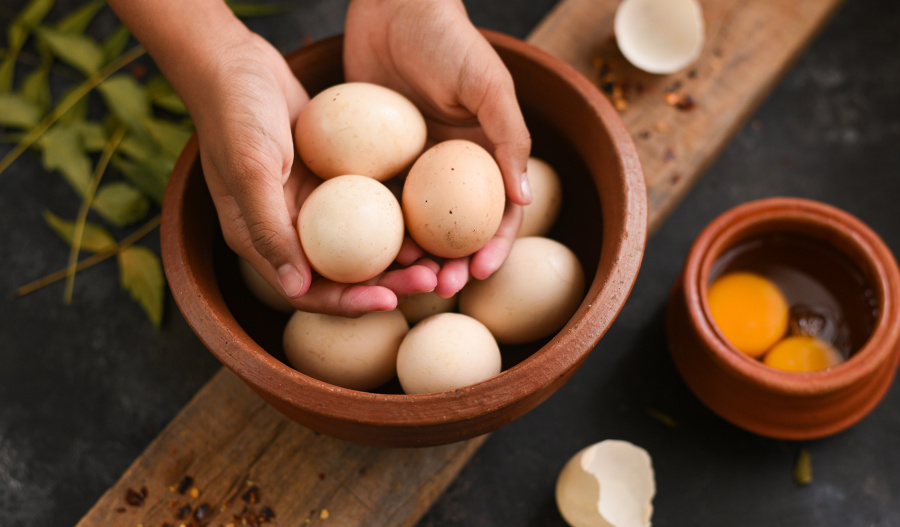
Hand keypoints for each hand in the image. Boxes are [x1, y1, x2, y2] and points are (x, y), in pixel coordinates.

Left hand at [344, 0, 532, 297]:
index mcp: (484, 154)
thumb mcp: (487, 84)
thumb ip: (510, 138)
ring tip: (401, 277)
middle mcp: (449, 167)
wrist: (392, 4)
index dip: (494, 247)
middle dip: (451, 263)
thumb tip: (527, 200)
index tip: (479, 273)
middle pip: (455, 230)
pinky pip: (375, 200)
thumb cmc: (448, 39)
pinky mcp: (374, 159)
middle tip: (436, 285)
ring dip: (412, 255)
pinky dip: (374, 227)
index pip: (497, 213)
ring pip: (414, 224)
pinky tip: (364, 249)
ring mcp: (411, 166)